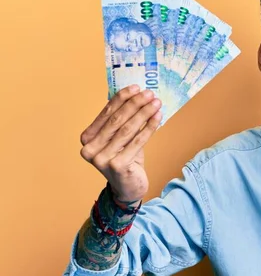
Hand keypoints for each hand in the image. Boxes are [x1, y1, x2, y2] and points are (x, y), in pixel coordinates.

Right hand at [79, 85, 161, 202]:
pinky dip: (149, 128)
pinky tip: (158, 118)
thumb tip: (135, 95)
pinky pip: (137, 142)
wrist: (128, 187)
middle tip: (149, 94)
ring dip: (144, 113)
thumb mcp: (120, 138)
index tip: (136, 87)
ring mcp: (101, 158)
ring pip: (127, 129)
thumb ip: (121, 121)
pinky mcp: (116, 166)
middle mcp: (90, 148)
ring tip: (156, 103)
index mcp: (87, 138)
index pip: (106, 113)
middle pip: (117, 120)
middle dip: (135, 104)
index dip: (122, 98)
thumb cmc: (125, 159)